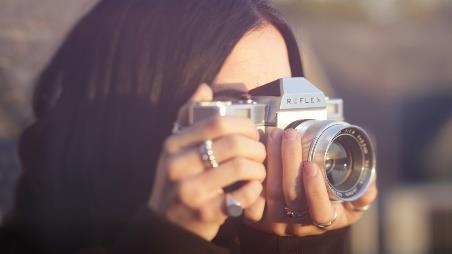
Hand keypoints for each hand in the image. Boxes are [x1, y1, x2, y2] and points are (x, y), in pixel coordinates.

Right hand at [148, 84, 266, 239]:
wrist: (165, 223)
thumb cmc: (175, 181)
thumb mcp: (174, 148)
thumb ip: (189, 116)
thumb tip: (204, 87)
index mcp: (173, 145)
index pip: (216, 122)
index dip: (244, 124)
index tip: (253, 132)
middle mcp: (178, 166)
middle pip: (233, 144)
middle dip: (256, 147)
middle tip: (260, 153)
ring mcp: (191, 190)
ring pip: (241, 168)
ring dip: (259, 168)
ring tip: (258, 171)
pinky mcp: (205, 212)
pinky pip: (242, 196)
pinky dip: (254, 191)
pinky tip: (252, 189)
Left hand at [247, 128, 377, 235]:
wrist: (297, 212)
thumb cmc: (325, 201)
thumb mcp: (348, 201)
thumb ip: (363, 193)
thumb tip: (370, 185)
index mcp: (322, 219)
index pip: (319, 211)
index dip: (315, 190)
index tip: (311, 165)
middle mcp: (296, 223)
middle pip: (290, 196)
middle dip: (288, 161)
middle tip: (290, 134)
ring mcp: (273, 219)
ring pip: (269, 191)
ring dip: (272, 159)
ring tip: (275, 134)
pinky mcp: (254, 212)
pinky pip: (250, 194)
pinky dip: (253, 171)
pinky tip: (257, 149)